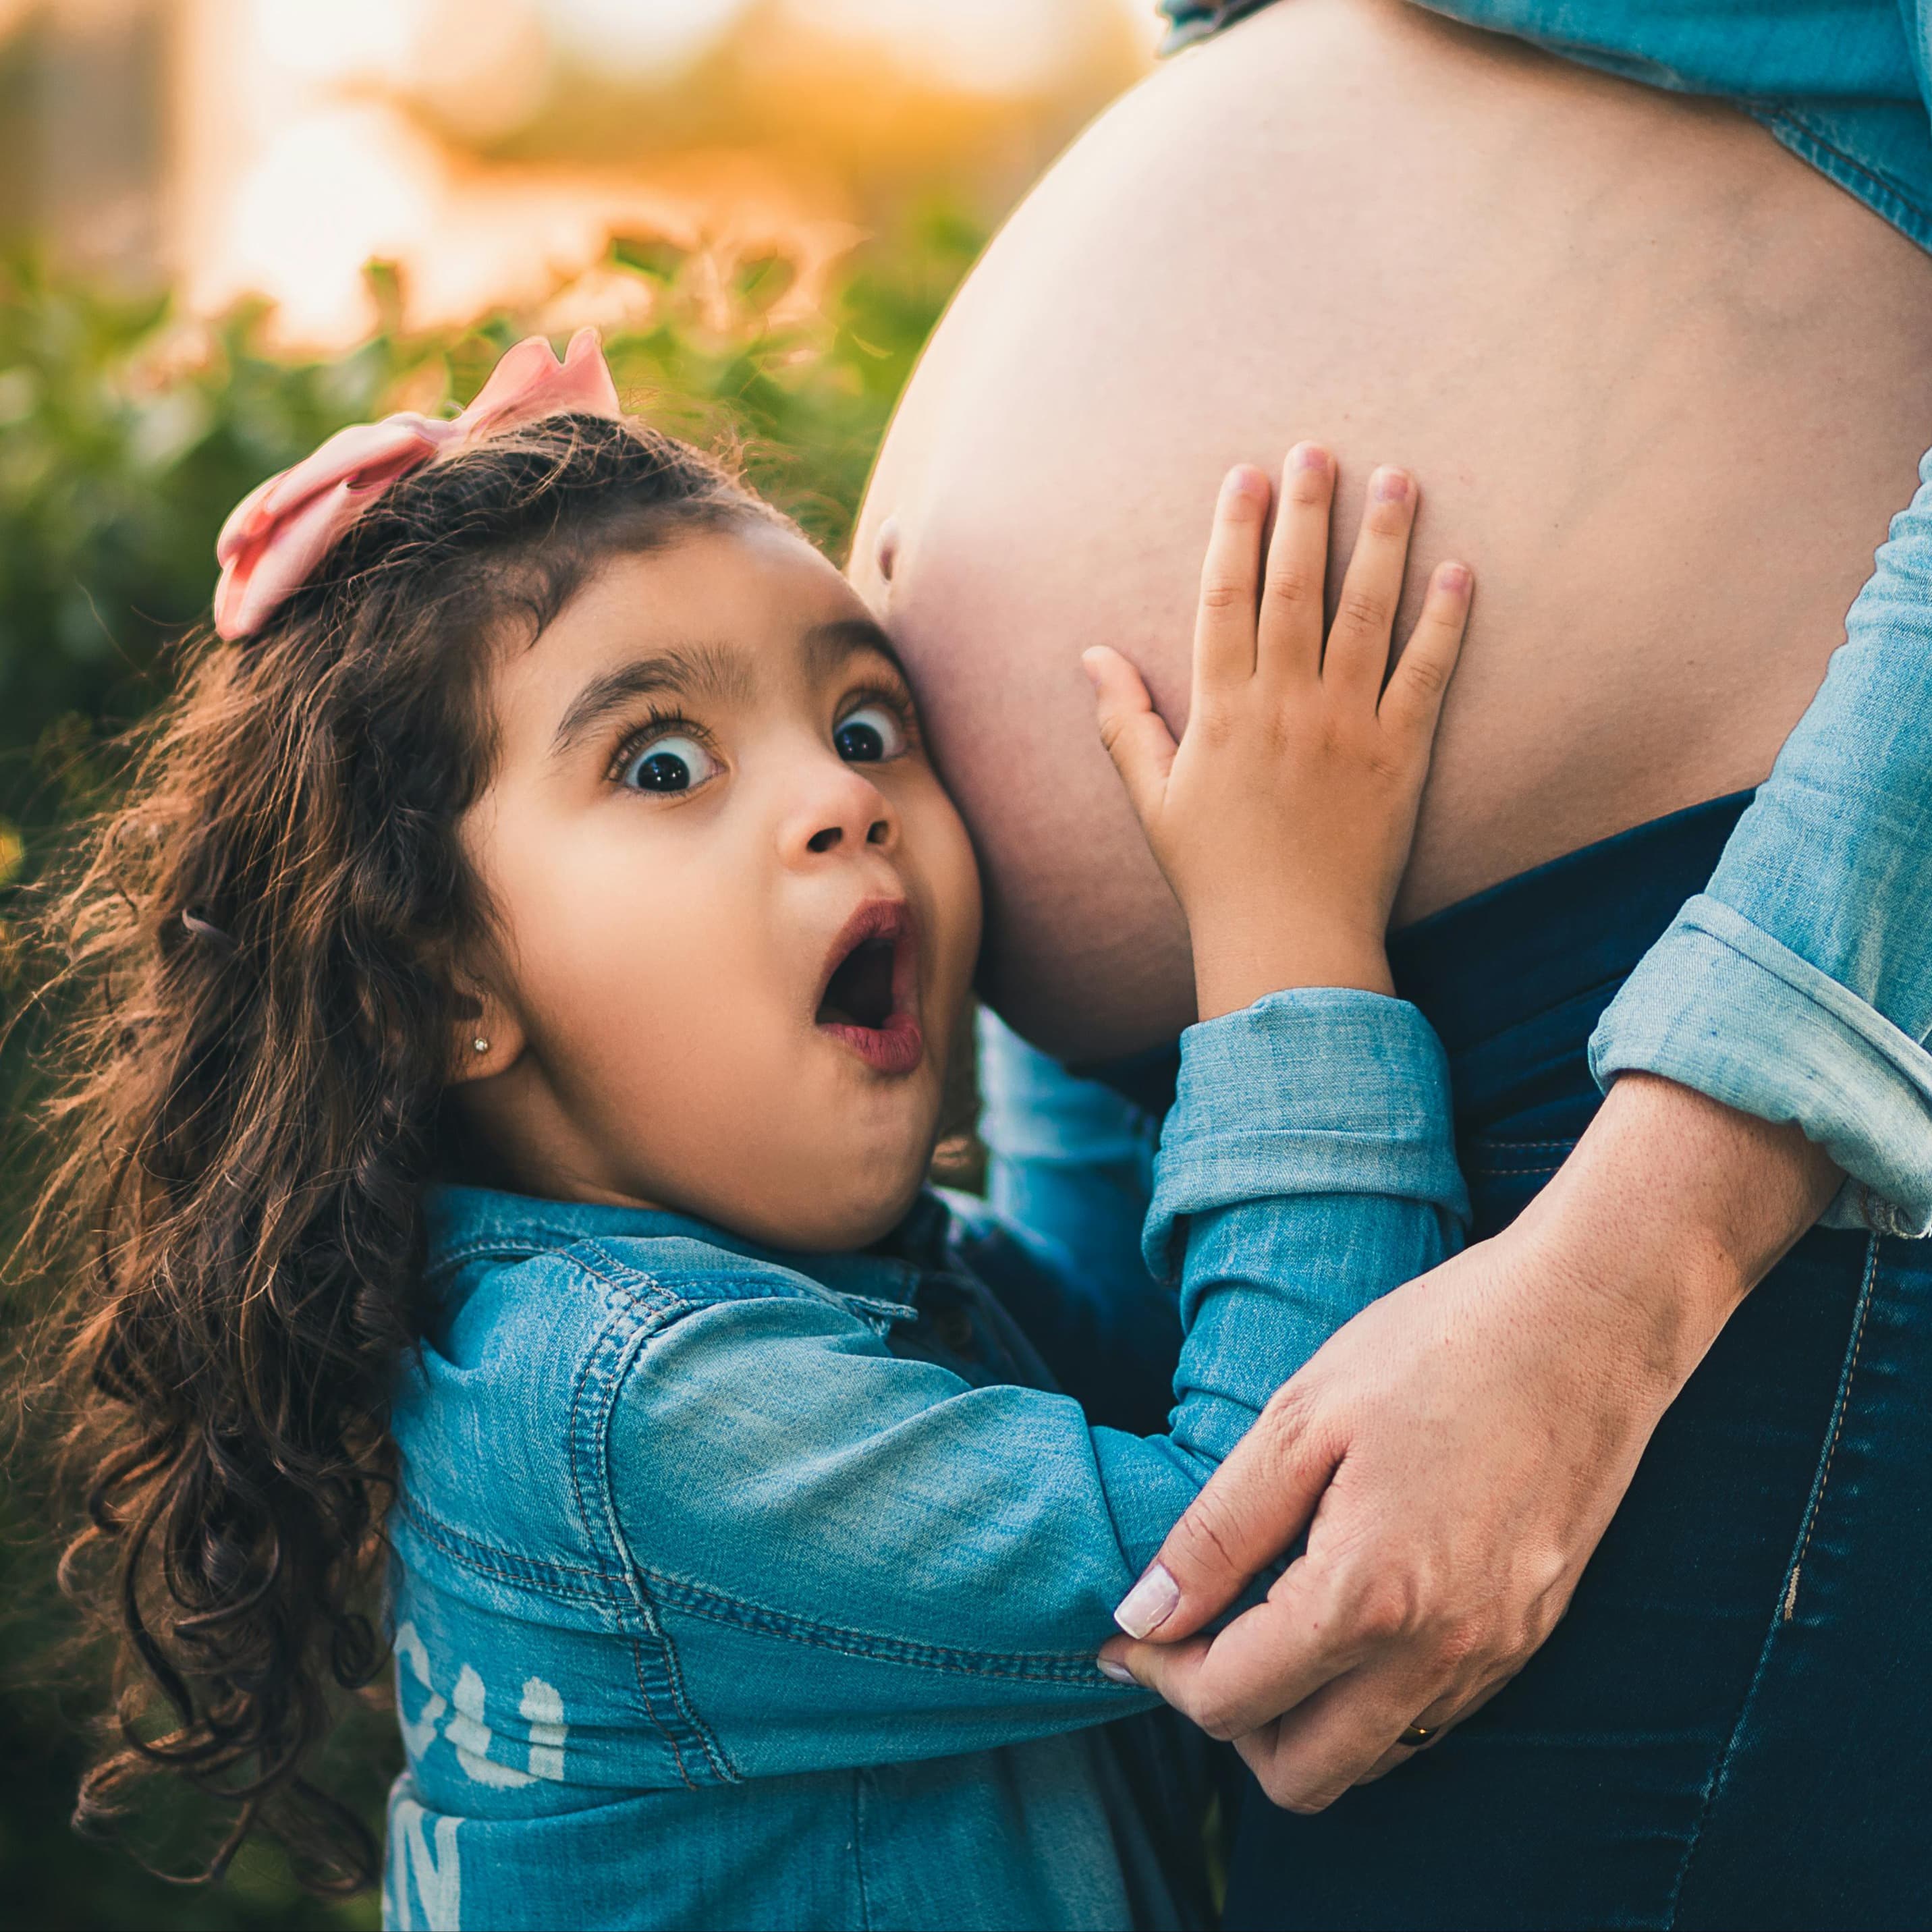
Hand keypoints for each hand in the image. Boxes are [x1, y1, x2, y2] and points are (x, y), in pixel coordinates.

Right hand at [1083, 447, 1470, 1014]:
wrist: (1288, 942)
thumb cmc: (1213, 874)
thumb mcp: (1152, 799)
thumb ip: (1124, 721)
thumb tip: (1090, 656)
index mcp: (1220, 711)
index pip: (1225, 598)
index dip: (1234, 531)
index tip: (1247, 475)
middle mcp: (1284, 706)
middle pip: (1296, 588)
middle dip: (1306, 512)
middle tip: (1319, 448)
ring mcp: (1347, 728)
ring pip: (1366, 615)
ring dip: (1382, 542)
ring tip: (1398, 479)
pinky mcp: (1401, 757)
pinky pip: (1427, 675)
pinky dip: (1446, 621)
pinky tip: (1460, 569)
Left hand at [1099, 1074, 1841, 1810]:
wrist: (1593, 1318)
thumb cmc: (1437, 1345)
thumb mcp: (1301, 1419)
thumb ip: (1215, 1533)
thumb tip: (1140, 1616)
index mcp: (1370, 1596)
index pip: (1231, 1702)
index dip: (1159, 1672)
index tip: (1127, 1633)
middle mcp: (1441, 1653)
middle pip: (1302, 1775)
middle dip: (1227, 1721)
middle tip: (1196, 1637)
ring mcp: (1497, 1653)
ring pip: (1372, 1757)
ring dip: (1301, 1717)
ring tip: (1263, 1619)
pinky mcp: (1532, 1635)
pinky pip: (1432, 1716)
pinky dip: (1369, 1696)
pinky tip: (1345, 1608)